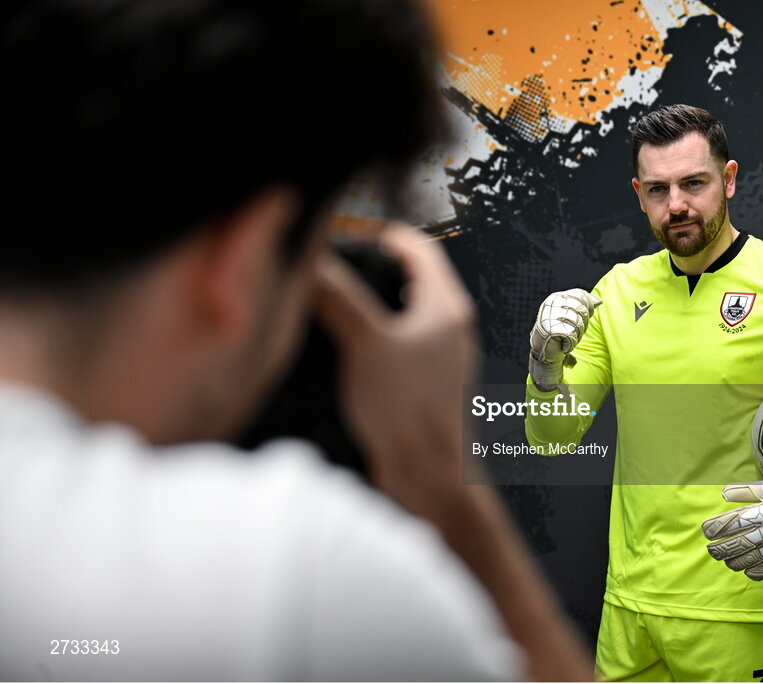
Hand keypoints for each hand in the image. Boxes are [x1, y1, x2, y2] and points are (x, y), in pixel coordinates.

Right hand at [315, 224, 475, 511]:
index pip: (416, 246)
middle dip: (366, 269)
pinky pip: (391, 348)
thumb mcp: (366, 343)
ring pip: (396, 314)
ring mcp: (435, 357)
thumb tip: (314, 264)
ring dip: (364, 307)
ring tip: (327, 306)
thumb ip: (339, 297)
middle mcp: (447, 327)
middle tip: (329, 269)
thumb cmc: (413, 414)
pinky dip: (366, 341)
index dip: (379, 233)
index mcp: (446, 307)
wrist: (428, 477)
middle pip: (405, 278)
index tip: (345, 234)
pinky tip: (339, 351)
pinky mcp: (419, 384)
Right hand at [529, 288, 600, 391]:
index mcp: (556, 298)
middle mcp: (551, 305)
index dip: (587, 307)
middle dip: (582, 323)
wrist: (544, 350)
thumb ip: (584, 306)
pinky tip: (563, 345)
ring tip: (567, 338)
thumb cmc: (560, 331)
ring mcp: (549, 317)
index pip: (580, 295)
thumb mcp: (573, 315)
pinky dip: (570, 343)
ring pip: (578, 323)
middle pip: (581, 309)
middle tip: (572, 331)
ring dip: (576, 335)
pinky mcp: (550, 330)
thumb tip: (599, 301)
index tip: (583, 318)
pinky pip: (571, 335)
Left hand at [701, 459, 762, 579]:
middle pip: (741, 543)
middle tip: (711, 551)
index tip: (706, 531)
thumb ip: (743, 491)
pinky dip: (759, 571)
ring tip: (726, 563)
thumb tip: (722, 493)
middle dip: (723, 549)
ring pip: (754, 557)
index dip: (718, 527)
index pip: (735, 522)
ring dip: (737, 562)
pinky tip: (748, 573)